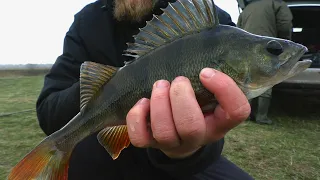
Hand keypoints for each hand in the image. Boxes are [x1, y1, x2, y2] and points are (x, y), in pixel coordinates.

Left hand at [126, 68, 250, 158]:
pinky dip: (137, 117)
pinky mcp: (151, 144)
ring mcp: (173, 143)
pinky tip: (143, 102)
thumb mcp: (211, 96)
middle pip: (191, 128)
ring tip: (160, 85)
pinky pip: (140, 138)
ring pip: (164, 133)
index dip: (224, 89)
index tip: (205, 72)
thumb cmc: (198, 108)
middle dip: (180, 98)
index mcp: (220, 122)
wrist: (181, 138)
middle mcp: (199, 137)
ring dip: (159, 104)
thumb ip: (212, 81)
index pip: (237, 112)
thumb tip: (202, 55)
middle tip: (178, 80)